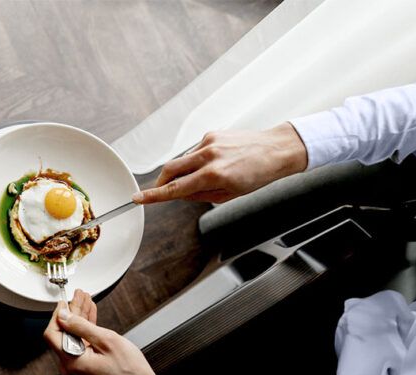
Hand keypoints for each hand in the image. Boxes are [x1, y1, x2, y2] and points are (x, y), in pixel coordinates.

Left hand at [43, 289, 182, 374]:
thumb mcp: (106, 340)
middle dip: (72, 312)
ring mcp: (77, 365)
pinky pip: (81, 342)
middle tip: (79, 295)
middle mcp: (71, 365)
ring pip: (73, 335)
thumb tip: (63, 316)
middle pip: (63, 333)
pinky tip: (90, 313)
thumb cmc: (129, 369)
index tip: (63, 302)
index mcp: (72, 361)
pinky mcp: (85, 363)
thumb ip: (81, 326)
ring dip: (79, 317)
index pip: (52, 334)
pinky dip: (85, 328)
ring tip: (85, 299)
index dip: (57, 315)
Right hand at [133, 122, 307, 204]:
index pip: (176, 189)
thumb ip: (200, 195)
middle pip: (170, 170)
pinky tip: (213, 163)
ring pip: (182, 160)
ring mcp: (209, 142)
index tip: (138, 198)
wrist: (277, 150)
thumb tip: (179, 194)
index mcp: (214, 175)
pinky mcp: (211, 134)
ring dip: (184, 171)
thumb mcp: (229, 195)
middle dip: (162, 182)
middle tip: (162, 190)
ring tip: (204, 176)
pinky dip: (196, 160)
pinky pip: (194, 151)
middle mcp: (209, 156)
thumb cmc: (258, 174)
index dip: (154, 196)